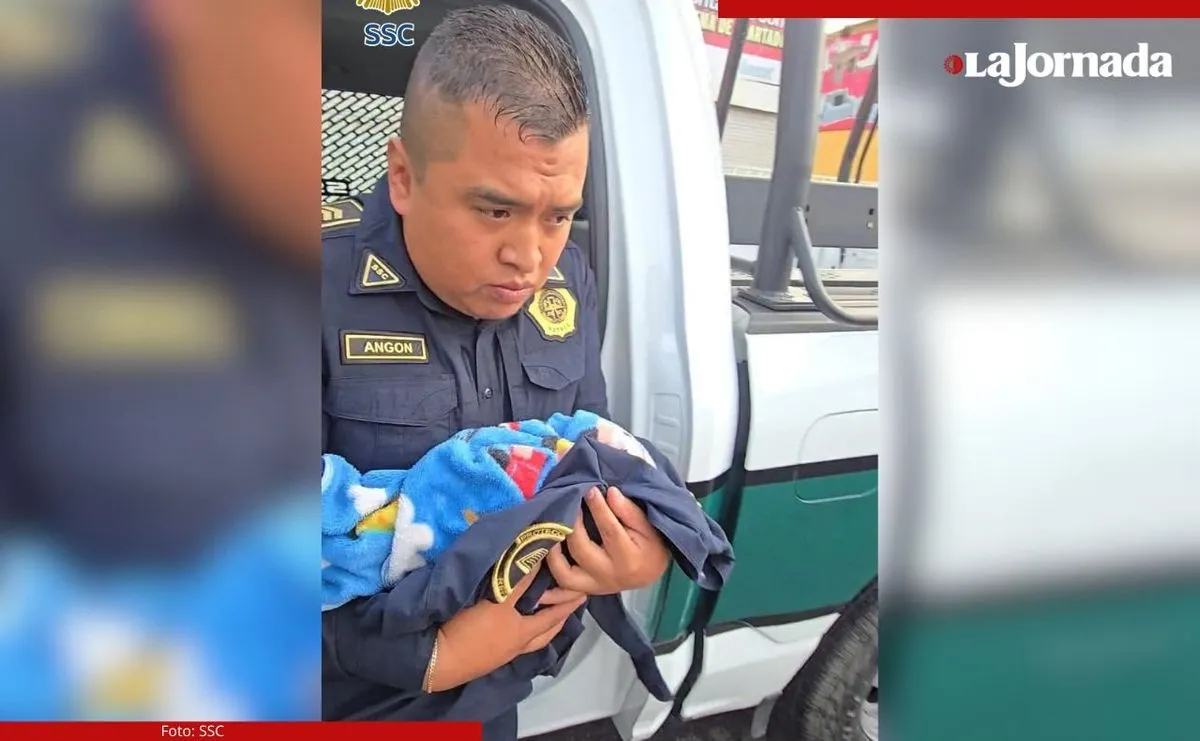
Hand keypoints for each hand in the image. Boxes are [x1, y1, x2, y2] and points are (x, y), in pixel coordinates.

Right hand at [428, 561, 584, 691]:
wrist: (437, 660)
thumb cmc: (469, 630)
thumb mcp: (496, 602)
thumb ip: (516, 580)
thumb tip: (536, 559)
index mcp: (522, 634)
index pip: (552, 617)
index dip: (567, 603)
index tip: (582, 593)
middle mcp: (516, 646)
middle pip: (544, 634)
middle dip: (558, 619)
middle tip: (570, 604)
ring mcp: (500, 654)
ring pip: (529, 641)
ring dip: (541, 627)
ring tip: (545, 613)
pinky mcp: (484, 657)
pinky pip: (513, 643)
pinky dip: (521, 632)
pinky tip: (514, 624)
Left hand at [545, 486, 670, 594]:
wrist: (651, 571)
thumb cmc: (651, 545)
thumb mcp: (648, 526)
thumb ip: (628, 510)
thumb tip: (609, 492)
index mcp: (629, 558)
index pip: (609, 530)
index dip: (598, 508)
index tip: (590, 490)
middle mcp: (609, 576)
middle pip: (582, 550)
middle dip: (572, 524)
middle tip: (571, 504)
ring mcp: (594, 585)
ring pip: (565, 574)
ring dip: (553, 553)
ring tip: (551, 531)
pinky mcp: (585, 589)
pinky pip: (561, 592)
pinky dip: (547, 587)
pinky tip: (535, 571)